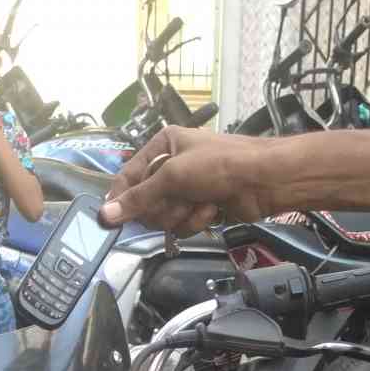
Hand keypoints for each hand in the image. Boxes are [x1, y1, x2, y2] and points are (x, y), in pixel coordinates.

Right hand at [100, 126, 272, 234]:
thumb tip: (105, 214)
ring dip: (183, 215)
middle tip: (179, 200)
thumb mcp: (173, 176)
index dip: (121, 198)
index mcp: (162, 146)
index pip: (128, 176)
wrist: (263, 180)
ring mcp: (186, 188)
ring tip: (201, 202)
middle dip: (164, 207)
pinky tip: (212, 209)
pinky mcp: (199, 207)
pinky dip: (197, 220)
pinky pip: (182, 224)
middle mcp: (171, 165)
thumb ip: (139, 198)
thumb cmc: (220, 165)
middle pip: (145, 202)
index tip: (111, 219)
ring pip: (164, 217)